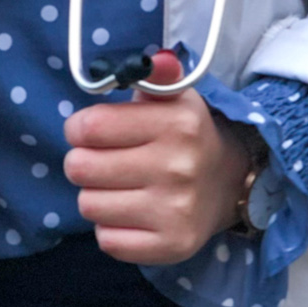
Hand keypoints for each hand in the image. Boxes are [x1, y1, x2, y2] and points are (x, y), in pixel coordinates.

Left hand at [63, 52, 261, 264]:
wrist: (228, 182)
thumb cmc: (185, 136)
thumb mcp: (175, 97)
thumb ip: (158, 75)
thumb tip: (155, 61)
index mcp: (177, 123)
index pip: (90, 127)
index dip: (80, 128)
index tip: (91, 131)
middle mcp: (178, 167)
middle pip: (80, 168)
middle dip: (84, 162)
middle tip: (104, 160)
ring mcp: (176, 211)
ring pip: (89, 205)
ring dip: (97, 196)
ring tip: (120, 187)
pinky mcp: (171, 245)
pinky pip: (107, 240)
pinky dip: (112, 228)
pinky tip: (132, 212)